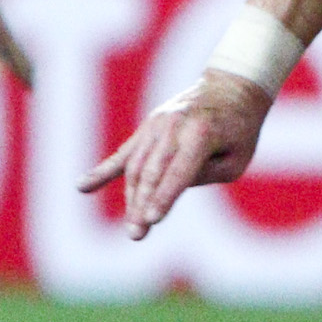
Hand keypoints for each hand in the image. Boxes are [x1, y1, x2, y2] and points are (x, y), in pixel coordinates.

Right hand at [80, 71, 268, 239]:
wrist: (229, 87)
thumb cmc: (239, 128)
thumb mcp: (237, 158)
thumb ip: (205, 175)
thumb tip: (167, 190)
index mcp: (201, 132)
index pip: (179, 171)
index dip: (164, 197)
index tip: (152, 219)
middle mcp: (173, 127)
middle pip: (151, 171)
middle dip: (142, 205)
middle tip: (137, 234)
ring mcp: (156, 126)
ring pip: (136, 167)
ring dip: (131, 199)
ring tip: (132, 228)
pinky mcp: (146, 129)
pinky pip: (122, 153)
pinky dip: (102, 171)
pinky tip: (81, 187)